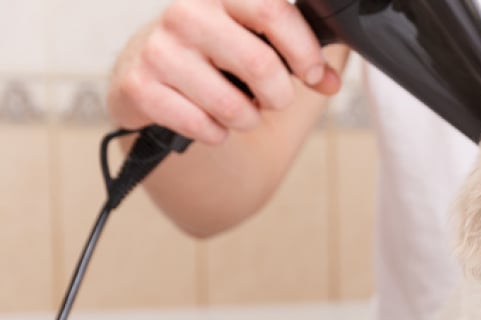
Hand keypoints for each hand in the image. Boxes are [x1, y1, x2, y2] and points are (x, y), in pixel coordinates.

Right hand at [106, 0, 341, 144]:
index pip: (273, 10)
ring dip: (248, 120)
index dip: (304, 50)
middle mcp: (185, 13)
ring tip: (240, 111)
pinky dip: (217, 134)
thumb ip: (303, 56)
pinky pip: (202, 127)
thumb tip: (329, 80)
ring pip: (233, 106)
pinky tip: (210, 121)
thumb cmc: (219, 60)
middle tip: (274, 100)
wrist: (154, 82)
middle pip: (261, 64)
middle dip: (280, 96)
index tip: (313, 73)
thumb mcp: (262, 46)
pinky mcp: (139, 87)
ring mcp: (158, 49)